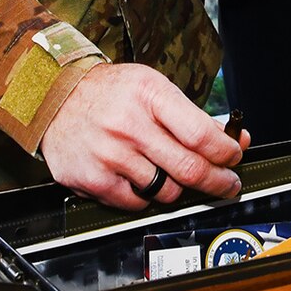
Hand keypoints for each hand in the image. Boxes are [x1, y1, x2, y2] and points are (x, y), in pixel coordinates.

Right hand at [40, 62, 248, 208]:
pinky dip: (145, 196)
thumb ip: (192, 116)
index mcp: (149, 95)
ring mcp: (109, 154)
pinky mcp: (93, 179)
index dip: (226, 152)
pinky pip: (136, 203)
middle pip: (189, 168)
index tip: (234, 157)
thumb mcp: (153, 88)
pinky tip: (139, 177)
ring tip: (170, 173)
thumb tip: (235, 139)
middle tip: (228, 185)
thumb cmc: (110, 92)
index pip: (200, 134)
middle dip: (218, 181)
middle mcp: (129, 125)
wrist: (55, 97)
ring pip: (166, 190)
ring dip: (177, 187)